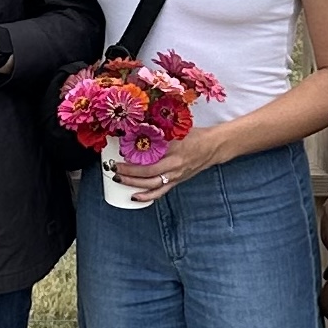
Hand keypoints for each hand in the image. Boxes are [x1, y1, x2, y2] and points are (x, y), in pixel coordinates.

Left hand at [111, 122, 243, 202]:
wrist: (213, 146)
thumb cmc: (195, 136)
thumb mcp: (176, 131)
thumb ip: (158, 133)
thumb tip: (136, 131)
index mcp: (174, 154)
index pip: (149, 164)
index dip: (132, 165)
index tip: (118, 161)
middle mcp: (174, 168)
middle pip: (148, 177)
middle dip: (129, 176)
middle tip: (115, 171)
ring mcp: (176, 177)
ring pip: (153, 187)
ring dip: (134, 186)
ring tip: (120, 181)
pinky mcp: (177, 181)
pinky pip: (160, 192)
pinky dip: (147, 196)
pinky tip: (136, 196)